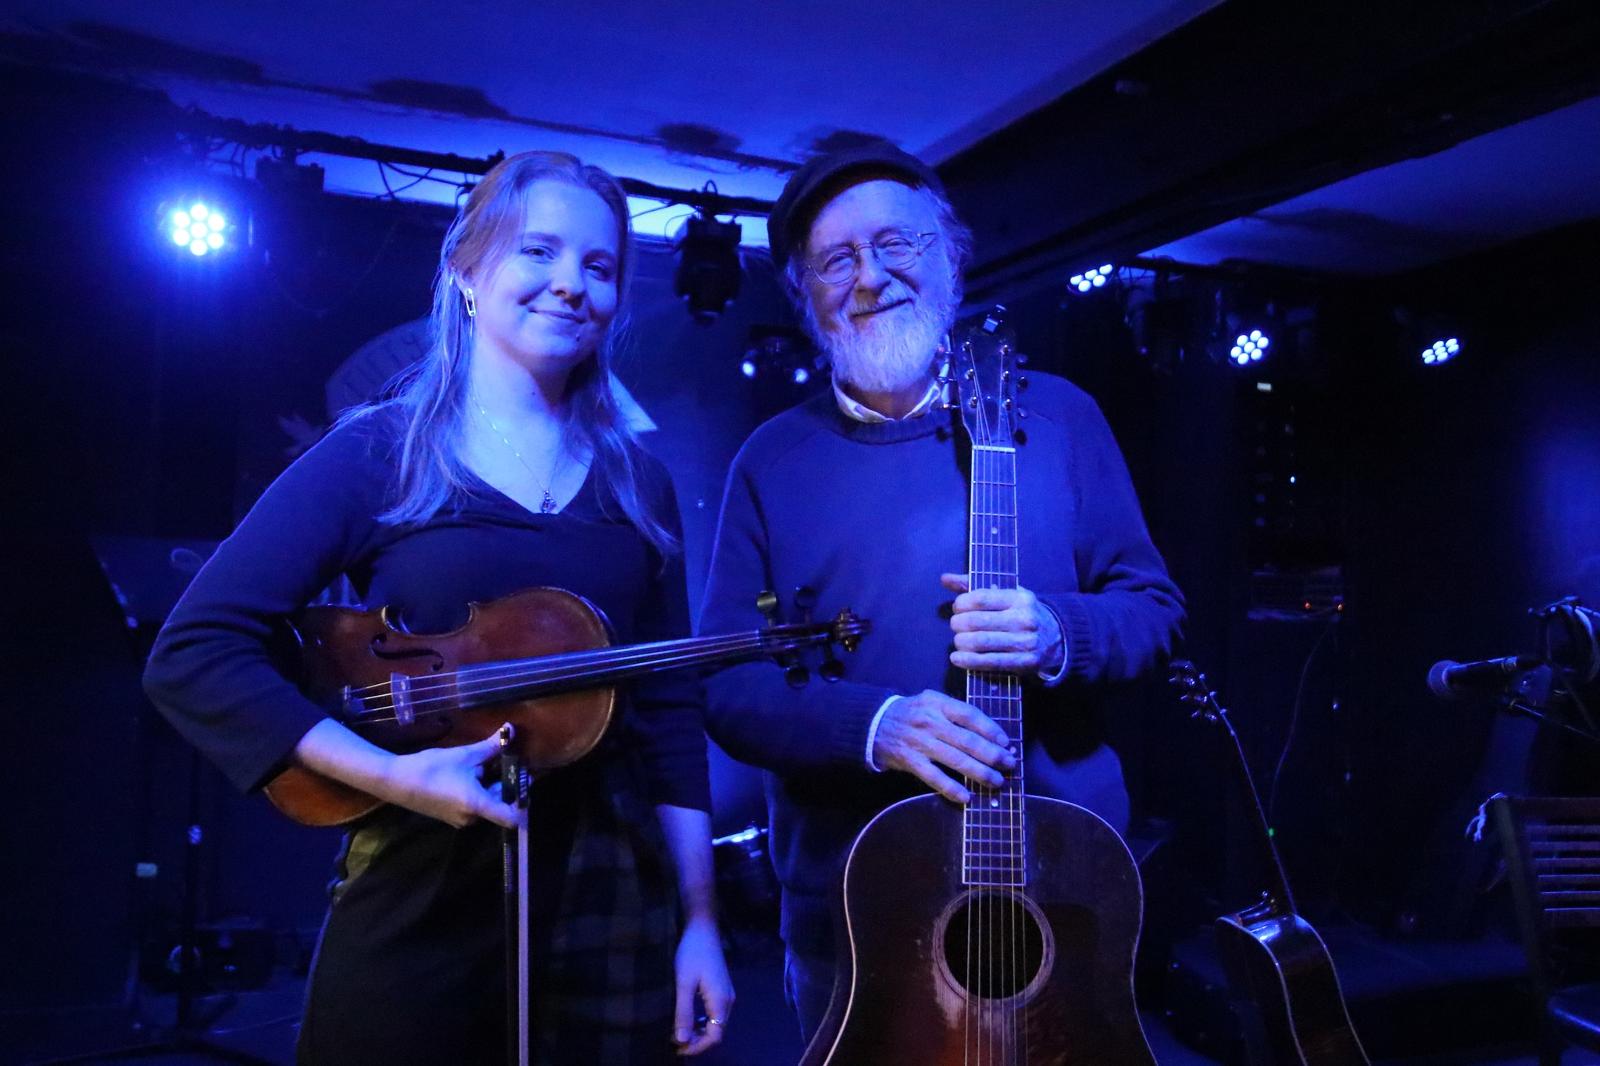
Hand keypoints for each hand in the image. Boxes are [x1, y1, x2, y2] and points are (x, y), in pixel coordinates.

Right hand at [379, 734, 523, 829]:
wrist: (396, 781)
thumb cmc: (431, 769)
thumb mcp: (464, 755)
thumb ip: (490, 746)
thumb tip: (511, 729)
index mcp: (477, 805)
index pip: (511, 818)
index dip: (523, 805)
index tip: (527, 785)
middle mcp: (471, 818)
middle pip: (500, 805)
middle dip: (506, 785)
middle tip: (513, 762)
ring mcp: (460, 819)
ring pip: (486, 803)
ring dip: (491, 785)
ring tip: (491, 762)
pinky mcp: (450, 815)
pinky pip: (473, 805)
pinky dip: (478, 790)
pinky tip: (473, 770)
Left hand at [672, 916, 733, 1055]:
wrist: (703, 927)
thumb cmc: (692, 953)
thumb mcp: (684, 983)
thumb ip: (684, 1012)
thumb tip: (682, 1041)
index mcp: (721, 1001)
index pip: (715, 1036)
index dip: (697, 1047)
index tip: (678, 1049)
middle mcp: (728, 1000)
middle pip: (716, 1031)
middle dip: (696, 1041)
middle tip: (674, 1042)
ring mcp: (726, 993)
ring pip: (715, 1022)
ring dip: (698, 1031)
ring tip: (678, 1033)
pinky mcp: (721, 988)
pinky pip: (713, 1012)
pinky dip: (701, 1020)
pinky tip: (687, 1018)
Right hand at [871, 690, 1016, 803]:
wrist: (873, 724)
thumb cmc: (911, 714)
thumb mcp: (931, 702)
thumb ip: (956, 714)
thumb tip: (991, 735)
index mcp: (937, 703)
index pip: (969, 714)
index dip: (991, 729)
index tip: (1006, 742)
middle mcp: (929, 722)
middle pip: (967, 740)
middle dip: (992, 754)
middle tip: (1010, 764)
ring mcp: (919, 742)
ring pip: (955, 760)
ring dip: (979, 773)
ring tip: (997, 781)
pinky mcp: (910, 761)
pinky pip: (934, 777)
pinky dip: (951, 788)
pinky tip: (967, 797)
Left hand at [942, 573, 1064, 674]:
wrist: (1057, 639)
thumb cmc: (1023, 614)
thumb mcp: (1006, 595)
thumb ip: (974, 586)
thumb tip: (945, 578)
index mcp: (1019, 598)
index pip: (980, 598)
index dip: (961, 603)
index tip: (958, 608)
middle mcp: (1024, 619)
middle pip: (976, 621)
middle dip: (958, 624)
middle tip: (956, 626)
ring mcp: (1025, 642)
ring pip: (980, 642)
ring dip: (961, 642)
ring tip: (958, 641)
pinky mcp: (1024, 663)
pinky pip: (989, 662)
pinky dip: (968, 661)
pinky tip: (956, 658)